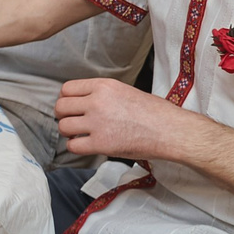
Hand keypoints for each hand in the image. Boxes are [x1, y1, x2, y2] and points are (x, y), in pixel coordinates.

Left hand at [56, 76, 192, 164]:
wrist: (172, 131)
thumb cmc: (155, 113)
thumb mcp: (125, 91)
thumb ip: (102, 94)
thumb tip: (83, 101)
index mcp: (104, 86)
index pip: (67, 89)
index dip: (66, 99)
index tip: (72, 107)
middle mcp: (97, 102)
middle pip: (60, 107)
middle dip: (64, 116)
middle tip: (73, 122)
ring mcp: (97, 123)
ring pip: (63, 126)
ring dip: (69, 133)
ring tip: (80, 135)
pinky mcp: (101, 143)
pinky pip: (73, 146)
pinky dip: (76, 147)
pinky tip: (86, 145)